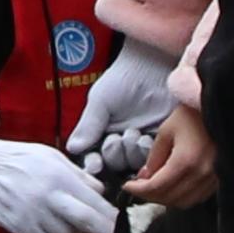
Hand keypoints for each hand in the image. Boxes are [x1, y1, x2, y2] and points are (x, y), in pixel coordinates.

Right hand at [0, 134, 116, 232]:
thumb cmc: (23, 160)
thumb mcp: (54, 157)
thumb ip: (80, 176)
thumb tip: (101, 192)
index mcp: (58, 178)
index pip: (92, 203)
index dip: (110, 218)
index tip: (123, 225)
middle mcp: (46, 199)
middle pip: (83, 222)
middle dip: (103, 232)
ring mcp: (31, 216)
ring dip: (72, 230)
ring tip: (63, 215)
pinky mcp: (20, 229)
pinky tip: (48, 222)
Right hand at [70, 44, 176, 162]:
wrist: (153, 67)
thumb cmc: (123, 80)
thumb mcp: (100, 101)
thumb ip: (88, 126)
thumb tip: (73, 149)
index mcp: (101, 134)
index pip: (94, 158)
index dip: (94, 164)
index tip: (95, 164)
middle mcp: (121, 143)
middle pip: (113, 165)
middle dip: (114, 154)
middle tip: (116, 139)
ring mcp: (140, 144)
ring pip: (132, 164)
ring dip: (131, 153)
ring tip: (133, 133)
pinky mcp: (160, 142)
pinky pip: (153, 158)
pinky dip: (147, 151)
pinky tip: (146, 136)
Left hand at [129, 102, 214, 208]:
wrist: (222, 110)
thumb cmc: (193, 116)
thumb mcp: (166, 131)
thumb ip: (154, 158)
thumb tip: (144, 177)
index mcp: (185, 161)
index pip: (157, 186)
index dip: (139, 190)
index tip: (127, 186)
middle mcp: (201, 174)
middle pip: (170, 198)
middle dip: (150, 196)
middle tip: (139, 187)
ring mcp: (212, 179)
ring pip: (184, 202)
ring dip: (167, 199)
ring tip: (155, 188)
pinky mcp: (219, 180)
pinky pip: (198, 198)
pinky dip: (182, 197)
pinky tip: (174, 187)